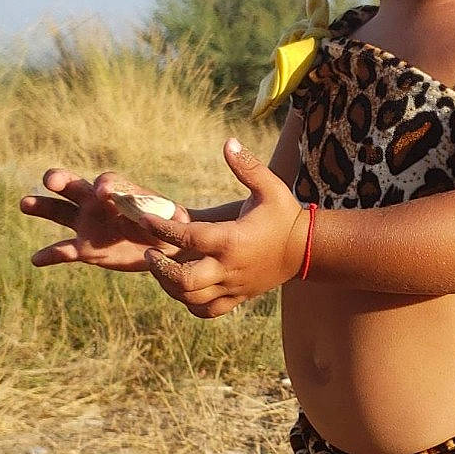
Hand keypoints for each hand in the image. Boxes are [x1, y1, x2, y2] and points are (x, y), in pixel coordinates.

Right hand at [19, 169, 189, 268]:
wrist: (165, 246)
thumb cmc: (170, 226)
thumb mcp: (172, 219)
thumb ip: (166, 215)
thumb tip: (173, 215)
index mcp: (120, 191)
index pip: (108, 182)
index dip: (105, 185)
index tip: (104, 191)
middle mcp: (97, 203)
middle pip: (74, 186)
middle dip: (61, 179)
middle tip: (51, 179)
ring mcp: (87, 225)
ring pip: (60, 213)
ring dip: (42, 206)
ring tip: (25, 203)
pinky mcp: (85, 248)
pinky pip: (64, 250)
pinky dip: (50, 255)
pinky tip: (35, 260)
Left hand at [130, 139, 309, 316]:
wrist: (308, 250)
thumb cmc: (285, 216)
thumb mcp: (270, 187)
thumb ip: (248, 166)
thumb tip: (229, 142)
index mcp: (232, 239)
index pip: (187, 236)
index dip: (162, 228)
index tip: (146, 219)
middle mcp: (229, 267)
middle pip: (184, 280)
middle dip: (160, 268)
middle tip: (150, 253)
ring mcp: (233, 286)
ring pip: (191, 298)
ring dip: (169, 286)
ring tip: (160, 269)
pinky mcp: (238, 298)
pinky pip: (207, 311)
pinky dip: (189, 303)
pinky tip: (182, 289)